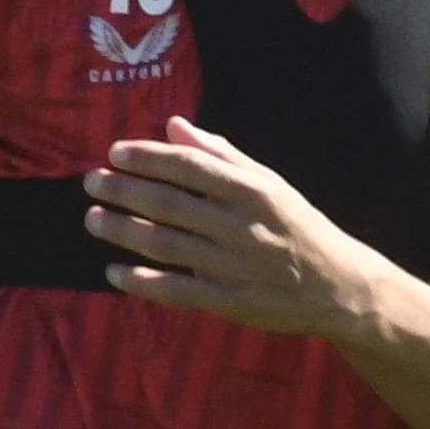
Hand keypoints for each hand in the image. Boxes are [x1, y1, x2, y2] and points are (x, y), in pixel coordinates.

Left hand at [84, 116, 380, 337]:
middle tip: (91, 182)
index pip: (189, 166)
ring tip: (92, 218)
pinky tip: (113, 273)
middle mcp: (240, 226)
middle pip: (169, 204)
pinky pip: (176, 290)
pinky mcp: (228, 303)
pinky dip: (141, 283)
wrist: (338, 286)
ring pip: (165, 245)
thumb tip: (175, 125)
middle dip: (124, 191)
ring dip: (122, 231)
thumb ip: (221, 154)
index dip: (148, 158)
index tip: (115, 153)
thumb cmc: (298, 227)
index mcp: (252, 190)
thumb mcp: (269, 183)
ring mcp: (232, 266)